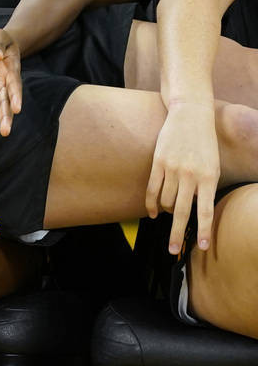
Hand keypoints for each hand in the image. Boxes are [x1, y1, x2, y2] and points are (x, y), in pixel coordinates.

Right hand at [146, 101, 218, 253]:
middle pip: (182, 212)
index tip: (200, 247)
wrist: (191, 115)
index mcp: (208, 178)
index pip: (205, 211)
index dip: (202, 231)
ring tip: (169, 215)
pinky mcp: (158, 163)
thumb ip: (205, 186)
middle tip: (171, 250)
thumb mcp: (213, 165)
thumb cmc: (204, 142)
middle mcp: (190, 175)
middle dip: (176, 234)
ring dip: (167, 211)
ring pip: (166, 201)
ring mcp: (172, 169)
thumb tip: (195, 209)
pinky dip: (151, 203)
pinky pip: (152, 189)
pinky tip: (153, 213)